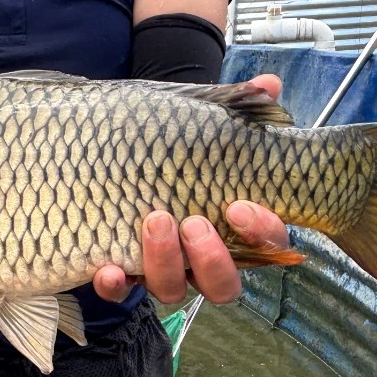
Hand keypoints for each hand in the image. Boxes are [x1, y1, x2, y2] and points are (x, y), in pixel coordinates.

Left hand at [93, 74, 289, 304]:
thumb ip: (238, 111)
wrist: (118, 159)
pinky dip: (114, 284)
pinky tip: (107, 268)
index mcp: (236, 230)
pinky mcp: (124, 273)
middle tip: (195, 223)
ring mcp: (163, 270)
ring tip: (155, 220)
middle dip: (211, 258)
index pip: (267, 244)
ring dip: (166, 262)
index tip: (241, 206)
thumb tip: (269, 85)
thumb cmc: (175, 149)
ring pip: (174, 289)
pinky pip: (120, 291)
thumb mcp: (203, 126)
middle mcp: (202, 260)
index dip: (261, 232)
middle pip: (222, 284)